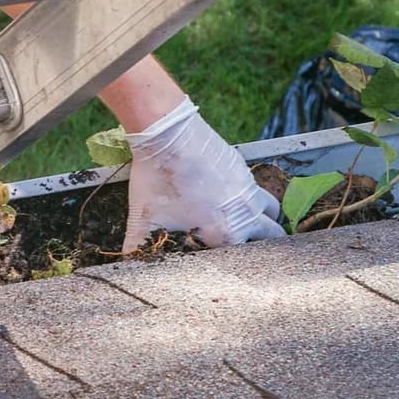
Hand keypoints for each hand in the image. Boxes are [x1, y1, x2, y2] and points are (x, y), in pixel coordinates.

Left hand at [121, 98, 284, 252]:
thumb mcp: (141, 219)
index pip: (242, 259)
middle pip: (270, 237)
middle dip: (261, 244)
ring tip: (246, 222)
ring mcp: (249, 189)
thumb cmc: (157, 179)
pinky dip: (252, 197)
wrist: (168, 133)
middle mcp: (246, 213)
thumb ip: (136, 247)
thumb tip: (127, 265)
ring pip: (272, 211)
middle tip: (243, 245)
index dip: (232, 262)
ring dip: (264, 219)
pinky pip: (258, 189)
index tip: (221, 261)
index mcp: (226, 232)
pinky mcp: (244, 169)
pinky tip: (230, 195)